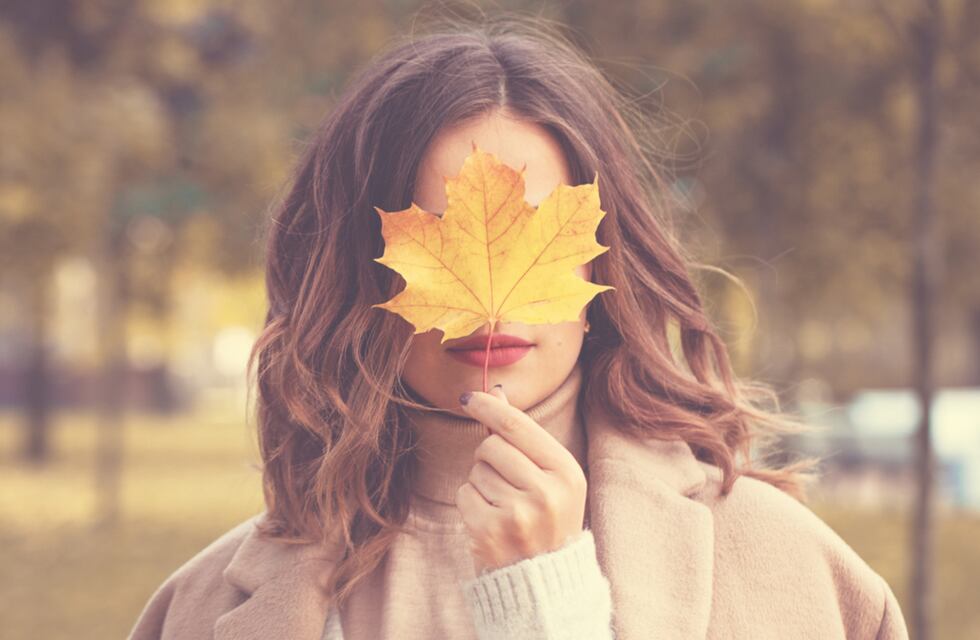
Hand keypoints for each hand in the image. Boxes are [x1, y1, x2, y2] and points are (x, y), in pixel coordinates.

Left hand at [454, 384, 587, 574]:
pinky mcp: (490, 532)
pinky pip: (464, 494)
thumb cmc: (547, 520)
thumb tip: (495, 392)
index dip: (489, 406)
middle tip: (507, 482)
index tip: (469, 397)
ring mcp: (518, 514)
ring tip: (504, 506)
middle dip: (489, 457)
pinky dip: (471, 503)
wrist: (544, 583)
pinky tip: (491, 520)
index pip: (517, 426)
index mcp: (567, 473)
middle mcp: (546, 492)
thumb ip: (524, 435)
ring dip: (481, 482)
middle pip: (491, 445)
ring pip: (476, 470)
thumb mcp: (551, 477)